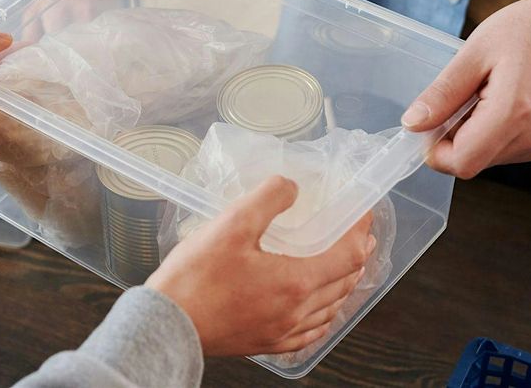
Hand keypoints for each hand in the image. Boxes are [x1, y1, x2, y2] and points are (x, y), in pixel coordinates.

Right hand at [147, 177, 374, 356]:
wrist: (167, 326)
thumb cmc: (195, 278)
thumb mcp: (231, 224)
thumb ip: (267, 199)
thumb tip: (291, 186)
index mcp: (295, 282)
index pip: (346, 255)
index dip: (360, 231)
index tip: (363, 214)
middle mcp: (296, 311)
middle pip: (343, 284)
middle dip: (356, 257)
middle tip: (360, 238)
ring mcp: (282, 332)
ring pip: (329, 310)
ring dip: (343, 286)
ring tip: (345, 270)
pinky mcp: (266, 343)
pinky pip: (309, 333)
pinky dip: (322, 316)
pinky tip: (315, 311)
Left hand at [402, 0, 530, 178]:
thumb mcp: (476, 52)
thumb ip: (443, 93)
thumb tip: (412, 124)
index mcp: (515, 112)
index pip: (461, 162)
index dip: (435, 150)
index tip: (427, 123)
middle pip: (473, 162)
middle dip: (453, 139)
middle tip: (460, 96)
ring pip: (489, 158)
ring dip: (473, 135)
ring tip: (488, 91)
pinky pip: (508, 150)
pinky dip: (493, 133)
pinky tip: (503, 98)